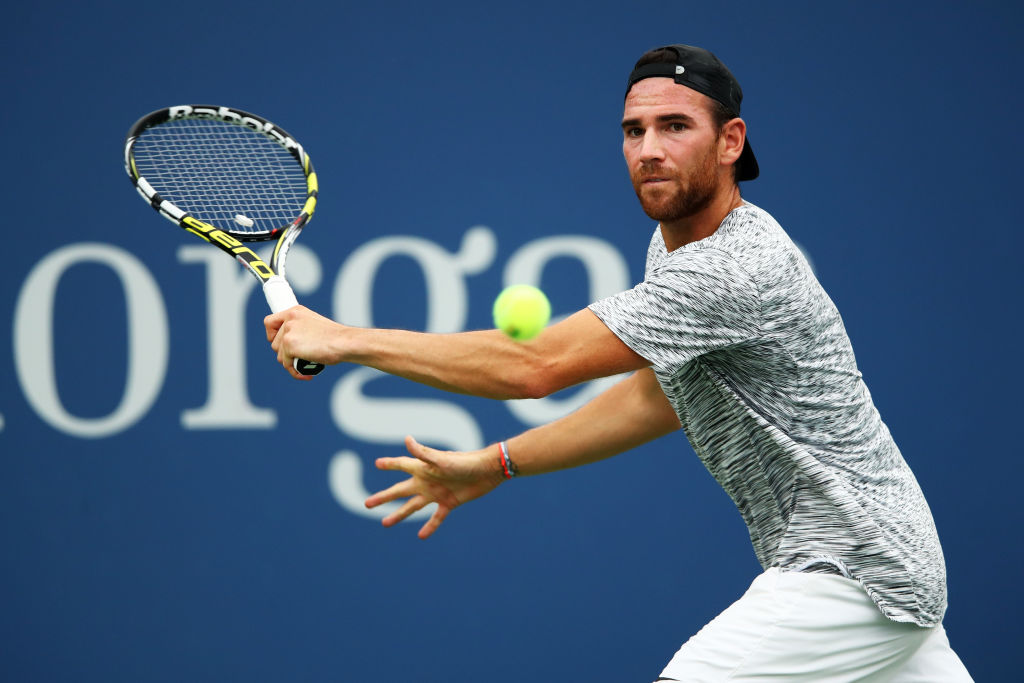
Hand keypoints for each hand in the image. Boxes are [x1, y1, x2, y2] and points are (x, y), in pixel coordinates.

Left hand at [264, 306, 340, 379]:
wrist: (345, 342)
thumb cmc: (336, 338)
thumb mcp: (314, 326)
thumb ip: (300, 330)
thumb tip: (289, 346)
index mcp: (295, 312)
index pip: (269, 322)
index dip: (272, 335)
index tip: (281, 344)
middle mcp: (289, 319)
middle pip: (274, 343)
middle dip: (286, 354)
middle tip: (300, 359)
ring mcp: (288, 332)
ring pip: (280, 355)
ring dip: (291, 363)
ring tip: (307, 365)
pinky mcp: (289, 345)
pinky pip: (287, 364)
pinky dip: (296, 371)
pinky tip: (308, 372)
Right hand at [365, 436, 505, 538]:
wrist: (488, 470)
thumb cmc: (465, 462)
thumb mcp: (442, 460)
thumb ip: (423, 453)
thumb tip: (406, 439)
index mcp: (423, 468)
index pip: (401, 465)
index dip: (389, 464)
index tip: (376, 464)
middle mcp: (426, 481)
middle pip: (400, 490)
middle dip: (384, 497)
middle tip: (367, 504)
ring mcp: (436, 493)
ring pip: (412, 506)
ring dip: (398, 514)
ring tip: (384, 523)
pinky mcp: (449, 502)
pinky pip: (436, 517)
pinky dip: (429, 526)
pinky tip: (421, 536)